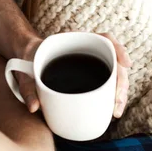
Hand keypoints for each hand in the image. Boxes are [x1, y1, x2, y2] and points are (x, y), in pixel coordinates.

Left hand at [1, 0, 131, 116]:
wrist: (26, 59)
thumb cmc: (28, 61)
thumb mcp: (26, 70)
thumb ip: (28, 87)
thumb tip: (34, 107)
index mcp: (77, 41)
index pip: (106, 39)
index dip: (119, 50)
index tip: (126, 65)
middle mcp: (88, 50)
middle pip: (114, 61)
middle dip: (121, 82)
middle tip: (116, 102)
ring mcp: (91, 62)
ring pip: (114, 74)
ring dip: (120, 91)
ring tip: (115, 110)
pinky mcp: (90, 75)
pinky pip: (107, 82)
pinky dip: (113, 94)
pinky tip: (113, 108)